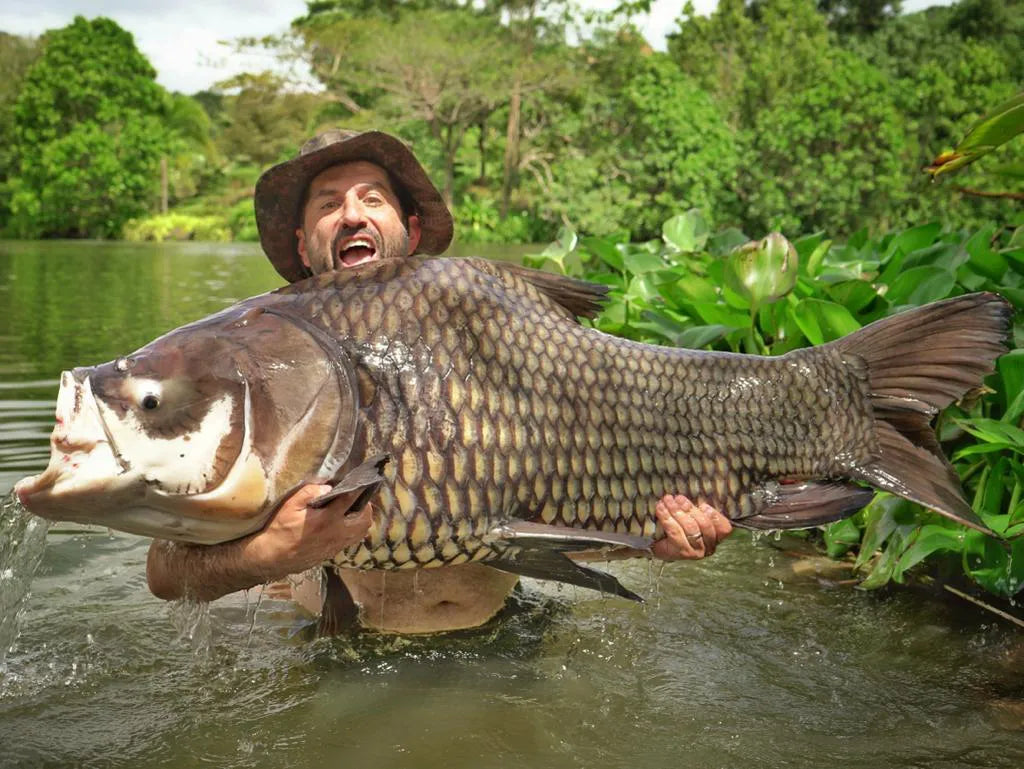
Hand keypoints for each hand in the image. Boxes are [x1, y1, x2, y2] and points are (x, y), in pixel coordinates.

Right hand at [243, 483, 373, 576]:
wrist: (274, 558)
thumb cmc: (280, 529)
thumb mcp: (290, 506)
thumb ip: (309, 492)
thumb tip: (328, 486)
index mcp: (327, 519)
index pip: (351, 500)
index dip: (358, 488)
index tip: (360, 480)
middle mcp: (337, 533)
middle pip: (364, 519)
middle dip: (365, 505)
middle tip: (358, 496)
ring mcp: (337, 544)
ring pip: (361, 531)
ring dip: (362, 518)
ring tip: (354, 509)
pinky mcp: (334, 552)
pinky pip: (352, 539)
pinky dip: (355, 529)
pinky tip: (345, 522)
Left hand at [652, 494, 732, 560]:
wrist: (658, 544)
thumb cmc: (678, 526)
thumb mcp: (690, 516)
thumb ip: (695, 509)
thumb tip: (690, 497)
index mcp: (716, 537)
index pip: (724, 528)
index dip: (715, 516)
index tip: (703, 505)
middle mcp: (709, 547)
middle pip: (705, 525)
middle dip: (690, 509)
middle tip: (678, 498)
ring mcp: (696, 552)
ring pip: (690, 528)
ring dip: (677, 510)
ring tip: (667, 500)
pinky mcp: (682, 553)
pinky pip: (675, 532)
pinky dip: (667, 517)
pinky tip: (661, 508)